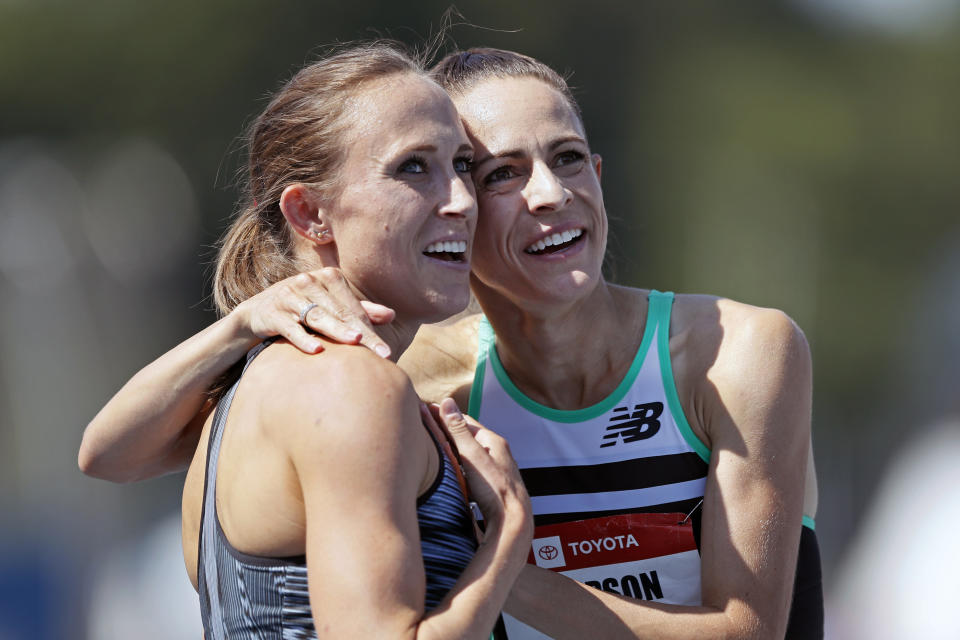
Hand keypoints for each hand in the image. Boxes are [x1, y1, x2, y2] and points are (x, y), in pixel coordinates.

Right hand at [232, 267, 394, 357]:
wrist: (257, 313)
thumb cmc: (302, 309)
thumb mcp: (330, 306)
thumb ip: (359, 310)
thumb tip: (392, 315)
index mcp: (328, 277)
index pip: (354, 307)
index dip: (371, 329)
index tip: (386, 352)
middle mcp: (309, 281)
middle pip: (340, 312)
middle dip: (362, 334)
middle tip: (381, 354)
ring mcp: (289, 296)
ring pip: (318, 317)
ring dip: (337, 330)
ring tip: (355, 342)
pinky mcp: (272, 312)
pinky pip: (290, 327)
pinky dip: (303, 339)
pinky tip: (317, 350)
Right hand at [428, 399, 532, 544]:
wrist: (513, 520)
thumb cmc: (495, 488)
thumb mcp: (472, 455)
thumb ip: (458, 431)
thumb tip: (447, 402)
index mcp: (493, 441)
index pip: (465, 420)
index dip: (445, 415)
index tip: (428, 409)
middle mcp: (497, 452)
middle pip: (469, 435)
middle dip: (449, 429)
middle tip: (429, 422)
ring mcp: (497, 467)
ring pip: (472, 451)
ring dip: (455, 446)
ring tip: (438, 443)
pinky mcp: (494, 483)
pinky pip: (474, 466)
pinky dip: (462, 462)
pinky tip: (455, 468)